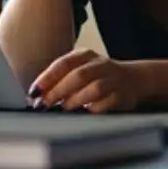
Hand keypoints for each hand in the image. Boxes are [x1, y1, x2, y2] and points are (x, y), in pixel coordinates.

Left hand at [29, 49, 144, 112]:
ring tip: (64, 108)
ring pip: (94, 88)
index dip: (47, 78)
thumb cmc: (97, 77)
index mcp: (85, 55)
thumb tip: (37, 96)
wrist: (133, 79)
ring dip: (75, 100)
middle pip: (77, 76)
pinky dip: (93, 109)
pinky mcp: (122, 95)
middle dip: (58, 91)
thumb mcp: (79, 70)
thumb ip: (60, 80)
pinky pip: (106, 104)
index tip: (34, 92)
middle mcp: (99, 64)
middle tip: (44, 104)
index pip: (63, 64)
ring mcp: (113, 79)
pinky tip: (85, 112)